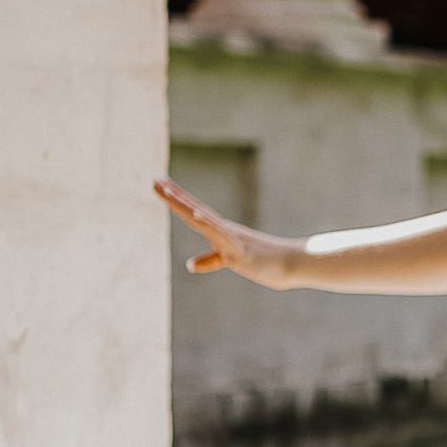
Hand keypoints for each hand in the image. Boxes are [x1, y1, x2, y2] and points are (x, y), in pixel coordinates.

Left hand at [156, 175, 282, 281]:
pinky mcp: (240, 248)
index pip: (193, 212)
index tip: (160, 184)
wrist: (291, 264)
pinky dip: (209, 224)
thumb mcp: (231, 260)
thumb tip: (190, 265)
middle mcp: (223, 229)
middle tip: (155, 181)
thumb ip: (211, 260)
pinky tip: (196, 215)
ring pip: (203, 219)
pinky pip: (222, 235)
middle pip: (193, 210)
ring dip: (185, 205)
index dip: (176, 199)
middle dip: (173, 197)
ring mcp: (231, 237)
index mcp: (220, 232)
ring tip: (168, 192)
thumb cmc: (264, 262)